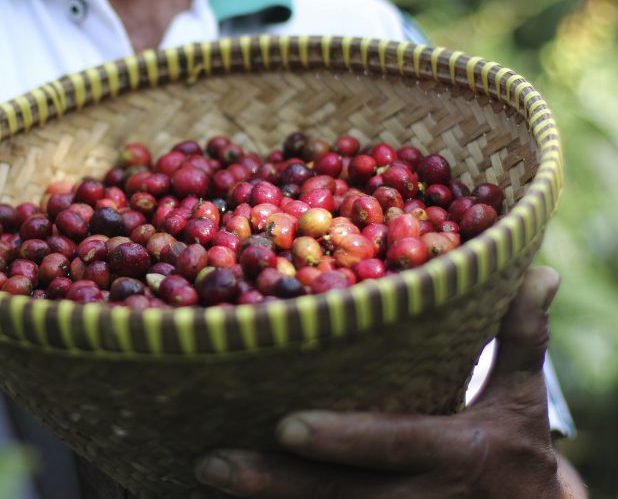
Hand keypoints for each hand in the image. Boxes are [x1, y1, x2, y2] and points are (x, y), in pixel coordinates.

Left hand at [195, 267, 568, 497]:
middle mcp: (425, 497)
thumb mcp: (522, 397)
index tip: (285, 426)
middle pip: (342, 495)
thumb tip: (539, 270)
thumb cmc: (517, 452)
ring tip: (209, 474)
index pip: (395, 443)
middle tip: (214, 461)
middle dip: (276, 483)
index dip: (344, 439)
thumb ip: (520, 336)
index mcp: (458, 453)